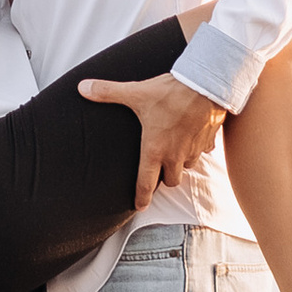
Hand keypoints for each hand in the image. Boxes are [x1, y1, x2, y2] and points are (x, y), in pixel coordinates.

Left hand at [74, 66, 223, 209]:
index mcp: (155, 150)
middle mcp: (175, 155)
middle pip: (171, 181)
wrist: (206, 85)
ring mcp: (194, 150)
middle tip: (157, 170)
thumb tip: (83, 87)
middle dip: (164, 178)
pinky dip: (197, 147)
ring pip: (187, 166)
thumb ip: (107, 92)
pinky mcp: (209, 141)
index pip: (146, 183)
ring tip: (174, 150)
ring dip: (180, 162)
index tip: (139, 206)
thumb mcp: (136, 92)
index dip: (141, 198)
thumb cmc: (170, 92)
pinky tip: (192, 135)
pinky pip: (203, 150)